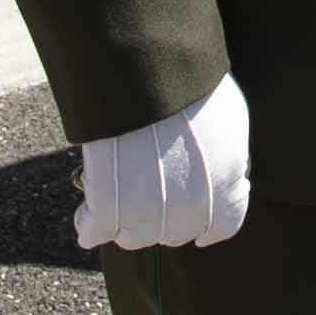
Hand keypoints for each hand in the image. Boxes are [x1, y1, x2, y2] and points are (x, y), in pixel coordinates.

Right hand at [73, 75, 251, 250]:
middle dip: (164, 217)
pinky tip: (86, 219)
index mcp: (224, 191)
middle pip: (173, 233)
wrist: (149, 78)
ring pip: (133, 236)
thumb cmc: (192, 89)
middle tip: (150, 190)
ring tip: (116, 198)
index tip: (200, 229)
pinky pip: (93, 231)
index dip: (208, 228)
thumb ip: (227, 157)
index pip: (222, 227)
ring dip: (126, 222)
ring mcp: (145, 215)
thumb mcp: (229, 122)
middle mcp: (189, 212)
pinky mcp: (106, 210)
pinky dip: (88, 227)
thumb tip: (222, 171)